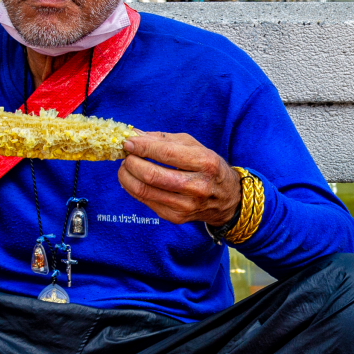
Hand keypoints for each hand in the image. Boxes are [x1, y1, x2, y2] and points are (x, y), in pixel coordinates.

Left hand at [118, 131, 240, 226]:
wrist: (226, 198)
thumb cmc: (207, 167)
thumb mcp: (194, 146)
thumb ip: (164, 139)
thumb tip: (135, 136)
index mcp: (205, 163)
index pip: (166, 154)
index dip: (143, 147)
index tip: (128, 142)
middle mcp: (197, 186)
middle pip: (153, 175)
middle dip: (132, 163)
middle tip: (127, 155)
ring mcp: (186, 205)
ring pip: (145, 190)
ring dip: (127, 176)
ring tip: (126, 166)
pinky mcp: (176, 217)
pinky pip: (146, 201)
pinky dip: (133, 188)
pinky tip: (133, 179)